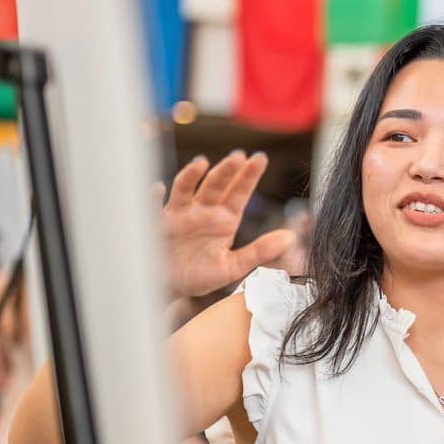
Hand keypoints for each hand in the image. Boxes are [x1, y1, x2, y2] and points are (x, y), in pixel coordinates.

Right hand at [154, 151, 295, 299]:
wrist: (169, 287)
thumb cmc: (199, 275)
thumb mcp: (233, 266)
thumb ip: (260, 251)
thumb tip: (291, 237)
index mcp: (224, 219)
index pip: (239, 192)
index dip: (249, 175)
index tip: (260, 158)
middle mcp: (203, 211)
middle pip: (216, 185)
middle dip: (226, 170)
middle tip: (239, 156)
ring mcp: (179, 214)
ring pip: (186, 189)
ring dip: (192, 175)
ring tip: (201, 163)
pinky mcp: (157, 224)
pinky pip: (153, 208)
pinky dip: (153, 198)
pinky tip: (157, 188)